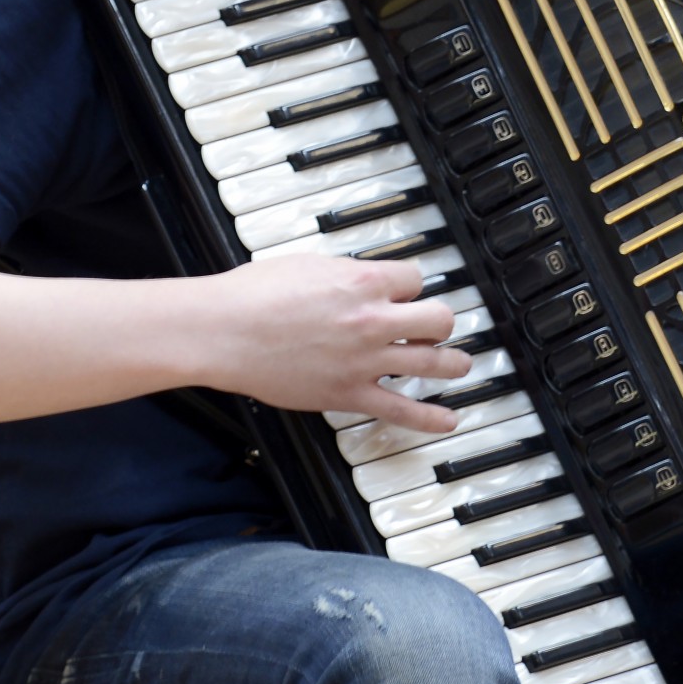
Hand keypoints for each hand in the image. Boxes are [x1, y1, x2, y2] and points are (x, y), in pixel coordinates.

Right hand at [206, 254, 472, 433]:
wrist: (224, 331)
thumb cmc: (255, 294)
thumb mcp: (310, 264)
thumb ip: (347, 273)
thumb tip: (363, 280)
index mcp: (363, 281)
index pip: (416, 278)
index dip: (411, 285)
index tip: (405, 292)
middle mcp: (373, 319)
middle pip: (439, 319)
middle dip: (440, 321)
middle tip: (433, 326)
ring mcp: (365, 360)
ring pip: (434, 362)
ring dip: (453, 362)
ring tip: (458, 364)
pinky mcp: (350, 394)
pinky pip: (403, 410)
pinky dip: (431, 418)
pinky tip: (448, 420)